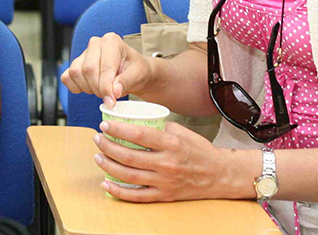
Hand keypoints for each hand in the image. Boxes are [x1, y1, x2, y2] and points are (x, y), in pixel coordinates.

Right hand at [61, 32, 153, 107]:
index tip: (111, 101)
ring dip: (88, 88)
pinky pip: (66, 78)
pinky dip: (76, 87)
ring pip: (75, 73)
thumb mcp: (138, 75)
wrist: (132, 72)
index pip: (104, 67)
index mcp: (111, 41)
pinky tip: (91, 88)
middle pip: (87, 70)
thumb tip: (114, 91)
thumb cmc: (135, 70)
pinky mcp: (75, 64)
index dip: (106, 87)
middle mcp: (95, 43)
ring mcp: (83, 53)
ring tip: (102, 90)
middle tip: (109, 97)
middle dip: (98, 89)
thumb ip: (126, 82)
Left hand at [93, 120, 228, 201]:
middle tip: (97, 139)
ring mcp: (164, 181)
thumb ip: (160, 126)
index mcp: (171, 144)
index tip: (105, 125)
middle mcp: (166, 163)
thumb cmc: (200, 150)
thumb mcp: (183, 131)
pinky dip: (118, 191)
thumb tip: (137, 121)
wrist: (219, 175)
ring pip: (128, 175)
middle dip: (108, 146)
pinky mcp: (163, 195)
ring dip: (108, 165)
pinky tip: (106, 183)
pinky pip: (136, 196)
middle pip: (129, 156)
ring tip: (98, 156)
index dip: (118, 130)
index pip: (139, 135)